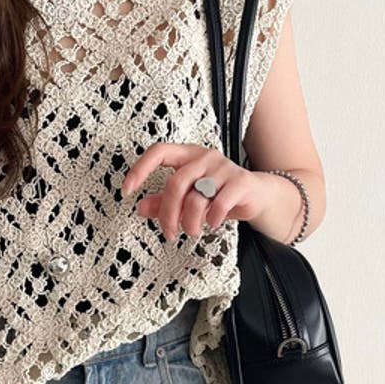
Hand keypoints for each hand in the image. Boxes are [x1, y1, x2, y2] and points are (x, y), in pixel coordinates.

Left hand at [120, 142, 269, 240]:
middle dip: (168, 213)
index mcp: (188, 155)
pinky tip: (212, 223)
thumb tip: (141, 208)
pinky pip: (219, 203)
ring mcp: (223, 168)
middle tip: (169, 231)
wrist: (256, 196)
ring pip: (196, 197)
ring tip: (193, 230)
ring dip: (190, 221)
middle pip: (175, 183)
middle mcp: (204, 157)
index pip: (158, 152)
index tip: (127, 190)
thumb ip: (164, 202)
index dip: (140, 169)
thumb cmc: (219, 194)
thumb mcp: (187, 198)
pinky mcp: (240, 182)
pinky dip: (212, 219)